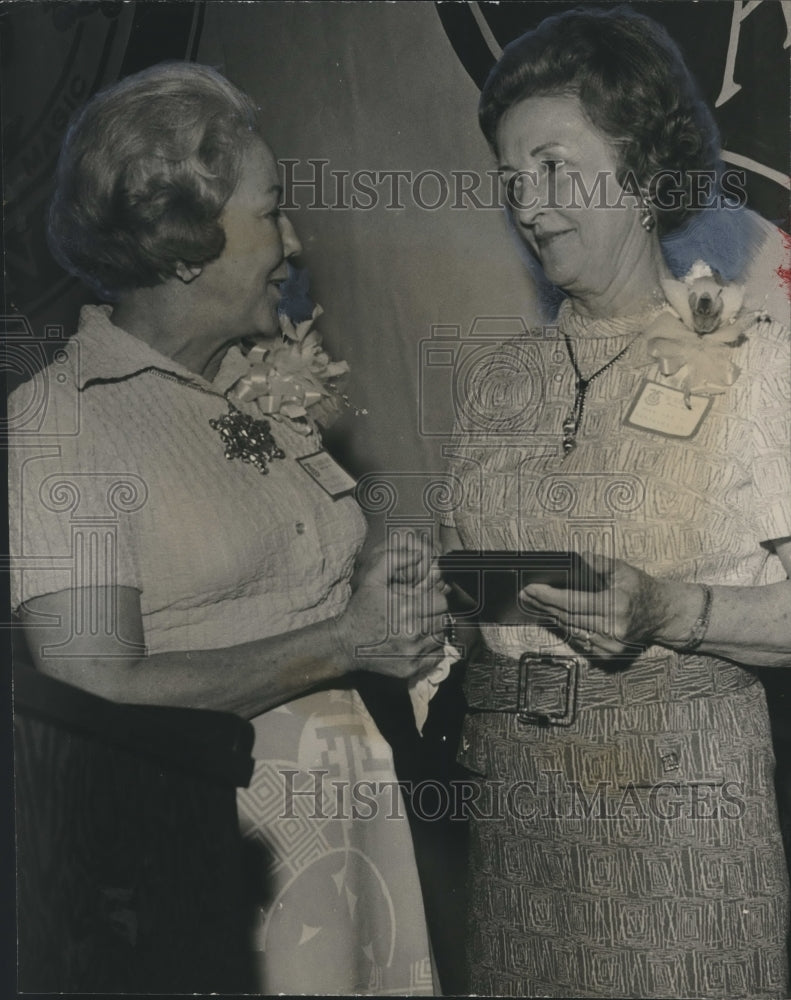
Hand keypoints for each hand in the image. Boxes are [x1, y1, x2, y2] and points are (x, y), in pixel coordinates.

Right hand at [337, 542, 449, 678]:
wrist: (347, 643)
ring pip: (441, 637)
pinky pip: (436, 656)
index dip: (434, 599)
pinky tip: (417, 642)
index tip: (423, 600)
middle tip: (420, 613)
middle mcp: (412, 632)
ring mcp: (413, 653)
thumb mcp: (372, 578)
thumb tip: (417, 554)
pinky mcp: (412, 668)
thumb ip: (394, 559)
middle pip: (444, 620)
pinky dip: (432, 649)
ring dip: (433, 631)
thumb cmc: (362, 609)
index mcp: (406, 608)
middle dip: (435, 614)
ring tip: (418, 626)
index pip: (441, 602)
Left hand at [518, 552, 670, 659]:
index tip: (530, 588)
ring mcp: (611, 645)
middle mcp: (614, 628)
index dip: (548, 596)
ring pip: (570, 630)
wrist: (662, 614)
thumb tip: (572, 559)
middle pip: (568, 617)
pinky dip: (565, 628)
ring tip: (534, 604)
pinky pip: (579, 641)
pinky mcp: (609, 655)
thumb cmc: (640, 588)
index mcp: (617, 605)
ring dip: (550, 617)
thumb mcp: (621, 569)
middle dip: (543, 605)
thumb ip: (596, 563)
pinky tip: (553, 617)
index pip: (573, 602)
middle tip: (525, 594)